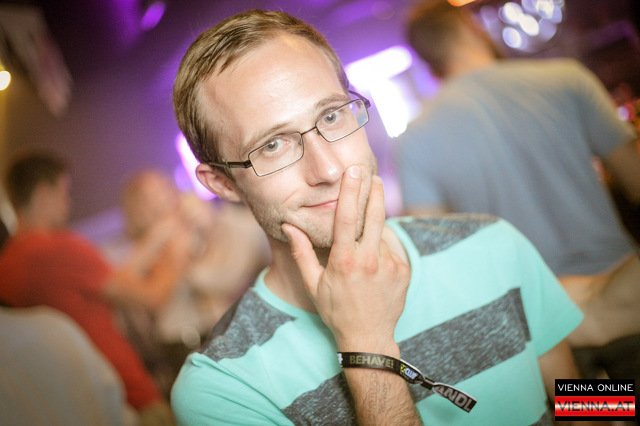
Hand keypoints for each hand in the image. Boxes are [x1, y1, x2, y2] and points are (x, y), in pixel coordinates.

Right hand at [282, 166, 409, 354]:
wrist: (368, 337)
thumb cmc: (335, 310)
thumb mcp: (313, 284)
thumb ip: (301, 252)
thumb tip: (289, 226)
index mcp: (344, 260)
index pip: (348, 217)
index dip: (351, 190)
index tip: (354, 171)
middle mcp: (369, 260)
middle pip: (375, 214)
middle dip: (375, 191)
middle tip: (374, 175)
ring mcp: (389, 265)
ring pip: (382, 233)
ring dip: (374, 229)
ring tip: (364, 245)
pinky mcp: (403, 270)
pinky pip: (392, 247)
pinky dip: (382, 246)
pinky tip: (374, 261)